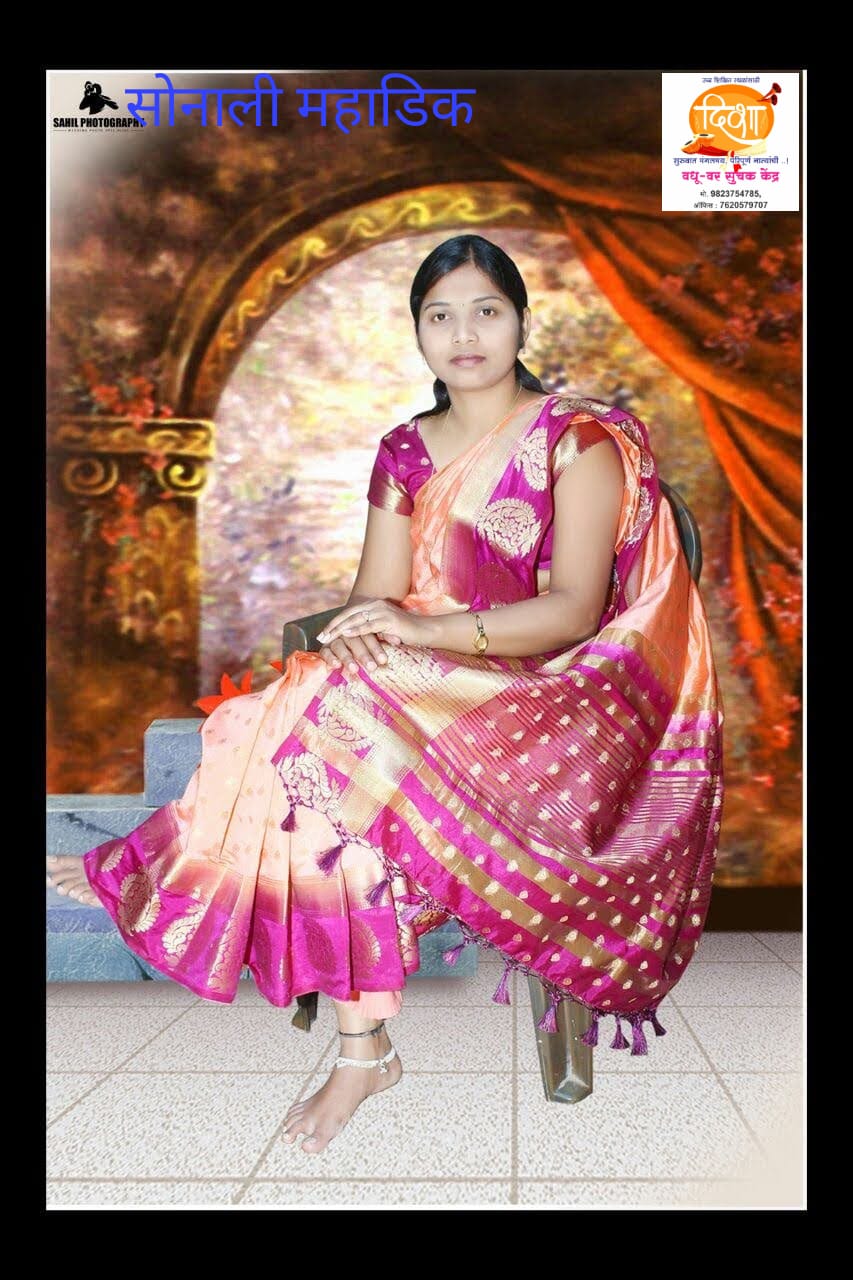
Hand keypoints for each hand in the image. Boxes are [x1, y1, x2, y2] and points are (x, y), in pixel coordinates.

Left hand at [317, 598, 431, 673]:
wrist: (425, 631)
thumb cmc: (405, 634)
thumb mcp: (383, 631)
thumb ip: (370, 630)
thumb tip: (353, 639)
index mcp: (373, 605)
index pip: (349, 613)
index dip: (334, 623)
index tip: (323, 635)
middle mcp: (376, 605)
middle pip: (349, 614)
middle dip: (333, 626)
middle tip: (320, 637)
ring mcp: (382, 611)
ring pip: (356, 619)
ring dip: (340, 629)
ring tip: (328, 637)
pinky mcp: (389, 620)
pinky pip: (369, 626)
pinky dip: (356, 630)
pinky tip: (346, 634)